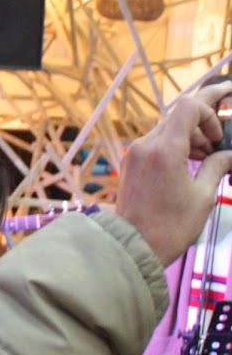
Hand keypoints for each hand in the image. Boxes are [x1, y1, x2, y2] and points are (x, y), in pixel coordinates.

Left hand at [116, 83, 231, 265]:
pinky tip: (190, 161)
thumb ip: (216, 167)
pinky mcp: (131, 163)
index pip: (189, 107)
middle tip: (220, 138)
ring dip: (190, 135)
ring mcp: (135, 153)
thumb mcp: (203, 197)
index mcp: (165, 150)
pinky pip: (156, 142)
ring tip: (208, 155)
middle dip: (203, 123)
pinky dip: (175, 145)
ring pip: (167, 128)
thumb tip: (228, 154)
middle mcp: (146, 145)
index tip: (219, 136)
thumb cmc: (168, 227)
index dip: (210, 113)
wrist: (133, 247)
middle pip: (178, 116)